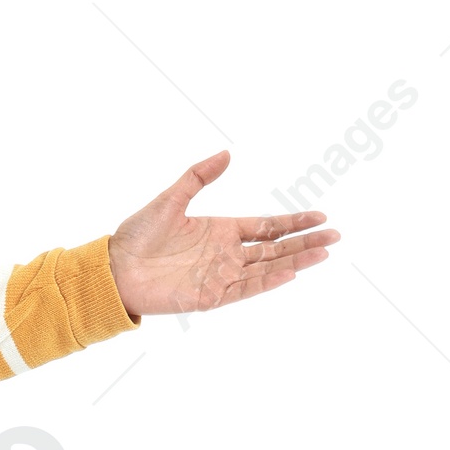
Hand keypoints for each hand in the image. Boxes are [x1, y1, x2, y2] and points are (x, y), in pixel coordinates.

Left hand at [107, 149, 338, 316]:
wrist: (115, 268)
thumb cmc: (138, 234)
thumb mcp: (171, 198)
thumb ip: (199, 176)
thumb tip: (227, 153)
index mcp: (222, 230)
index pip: (268, 226)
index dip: (294, 222)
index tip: (320, 217)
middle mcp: (226, 254)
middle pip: (275, 249)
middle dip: (305, 243)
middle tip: (335, 237)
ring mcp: (220, 276)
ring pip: (266, 269)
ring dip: (295, 262)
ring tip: (323, 255)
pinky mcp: (209, 297)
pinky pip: (244, 289)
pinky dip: (266, 282)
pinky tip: (288, 273)